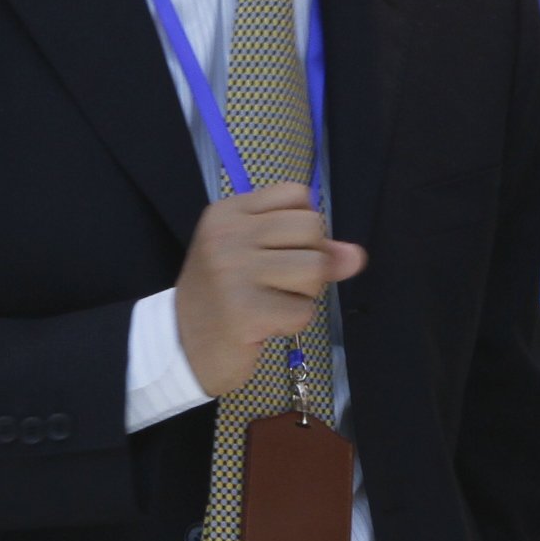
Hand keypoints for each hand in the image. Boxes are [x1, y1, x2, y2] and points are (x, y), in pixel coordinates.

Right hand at [176, 182, 366, 396]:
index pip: (297, 194)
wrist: (182, 346)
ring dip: (304, 293)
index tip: (279, 251)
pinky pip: (303, 311)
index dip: (304, 227)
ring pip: (314, 268)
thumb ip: (309, 248)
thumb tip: (356, 256)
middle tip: (279, 282)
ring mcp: (234, 273)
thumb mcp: (258, 257)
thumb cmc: (224, 295)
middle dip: (311, 259)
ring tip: (272, 302)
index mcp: (228, 213)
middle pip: (311, 227)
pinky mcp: (245, 312)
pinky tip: (265, 323)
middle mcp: (228, 236)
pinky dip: (293, 322)